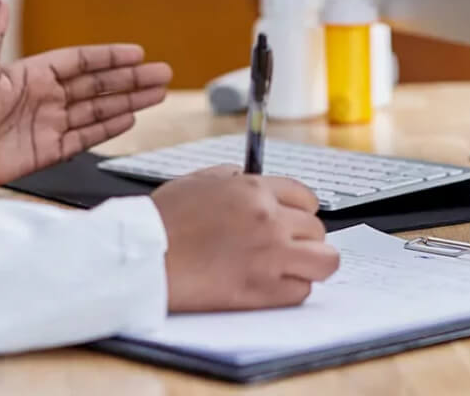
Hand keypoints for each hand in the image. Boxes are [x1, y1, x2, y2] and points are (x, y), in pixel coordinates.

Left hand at [0, 0, 172, 196]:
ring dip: (129, 102)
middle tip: (163, 74)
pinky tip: (131, 119)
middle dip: (131, 79)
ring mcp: (49, 124)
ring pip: (98, 110)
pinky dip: (109, 129)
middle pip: (97, 85)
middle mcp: (45, 97)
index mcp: (31, 74)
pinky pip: (85, 137)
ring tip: (158, 95)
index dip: (109, 57)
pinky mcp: (48, 150)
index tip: (137, 52)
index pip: (80, 61)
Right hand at [150, 167, 340, 310]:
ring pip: (325, 261)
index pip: (306, 197)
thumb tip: (245, 178)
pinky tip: (271, 286)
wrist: (144, 258)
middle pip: (317, 229)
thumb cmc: (161, 222)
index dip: (301, 212)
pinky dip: (291, 290)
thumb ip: (230, 177)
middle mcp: (269, 219)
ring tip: (292, 269)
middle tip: (285, 248)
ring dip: (311, 265)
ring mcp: (270, 255)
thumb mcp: (195, 181)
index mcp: (253, 189)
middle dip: (303, 238)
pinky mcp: (264, 290)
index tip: (294, 222)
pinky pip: (302, 292)